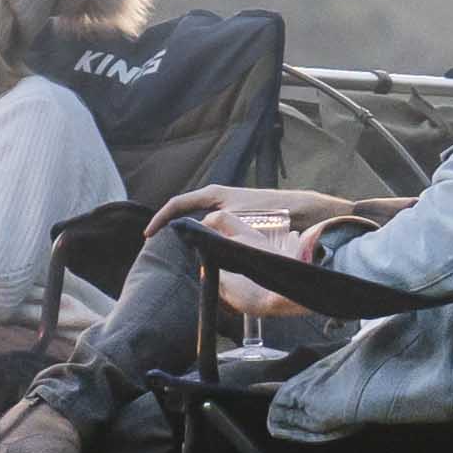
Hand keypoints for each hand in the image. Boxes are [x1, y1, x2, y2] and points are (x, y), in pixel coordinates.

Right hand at [156, 185, 332, 241]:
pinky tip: (203, 258)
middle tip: (157, 249)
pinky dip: (203, 242)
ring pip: (198, 224)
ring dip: (187, 238)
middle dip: (171, 229)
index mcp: (215, 195)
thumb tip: (199, 232)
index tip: (148, 234)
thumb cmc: (275, 210)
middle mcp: (218, 200)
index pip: (177, 204)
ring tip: (177, 257)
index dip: (161, 218)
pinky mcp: (237, 221)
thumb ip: (218, 224)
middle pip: (185, 213)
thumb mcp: (241, 218)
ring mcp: (227, 210)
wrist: (304, 211)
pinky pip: (212, 231)